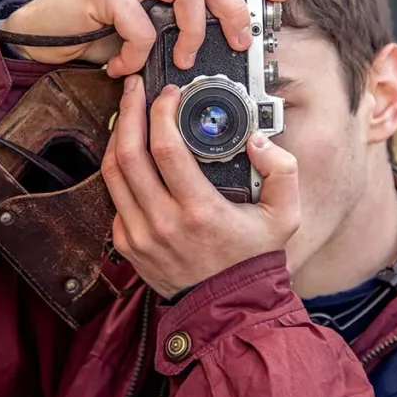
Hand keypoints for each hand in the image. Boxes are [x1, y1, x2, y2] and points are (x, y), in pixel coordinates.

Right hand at [3, 0, 290, 76]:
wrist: (35, 32)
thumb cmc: (93, 28)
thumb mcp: (146, 12)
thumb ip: (178, 9)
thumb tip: (230, 33)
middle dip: (234, 10)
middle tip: (238, 42)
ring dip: (191, 33)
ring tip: (182, 59)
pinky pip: (143, 24)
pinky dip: (138, 54)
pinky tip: (122, 65)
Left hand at [101, 74, 300, 298]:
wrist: (228, 308)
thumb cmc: (253, 258)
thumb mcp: (285, 216)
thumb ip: (282, 171)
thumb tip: (257, 140)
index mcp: (199, 211)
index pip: (165, 147)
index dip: (161, 111)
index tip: (169, 93)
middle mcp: (162, 223)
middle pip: (128, 153)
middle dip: (127, 111)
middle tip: (135, 88)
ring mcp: (140, 236)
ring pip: (112, 173)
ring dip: (116, 136)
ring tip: (127, 113)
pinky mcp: (127, 245)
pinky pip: (113, 198)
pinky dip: (118, 169)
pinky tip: (129, 152)